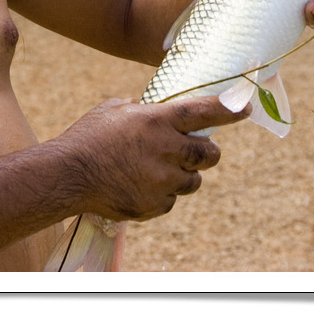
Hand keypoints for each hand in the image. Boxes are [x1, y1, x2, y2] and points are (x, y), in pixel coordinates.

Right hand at [56, 96, 249, 222]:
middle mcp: (166, 149)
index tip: (244, 108)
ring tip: (156, 170)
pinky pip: (170, 200)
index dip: (229, 109)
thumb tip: (153, 108)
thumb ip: (142, 109)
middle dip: (206, 152)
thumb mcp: (114, 109)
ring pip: (193, 181)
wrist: (68, 175)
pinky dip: (161, 193)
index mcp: (158, 120)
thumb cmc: (88, 137)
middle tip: (194, 150)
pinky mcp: (155, 204)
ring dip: (183, 175)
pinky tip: (139, 185)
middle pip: (210, 153)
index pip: (204, 112)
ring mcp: (163, 180)